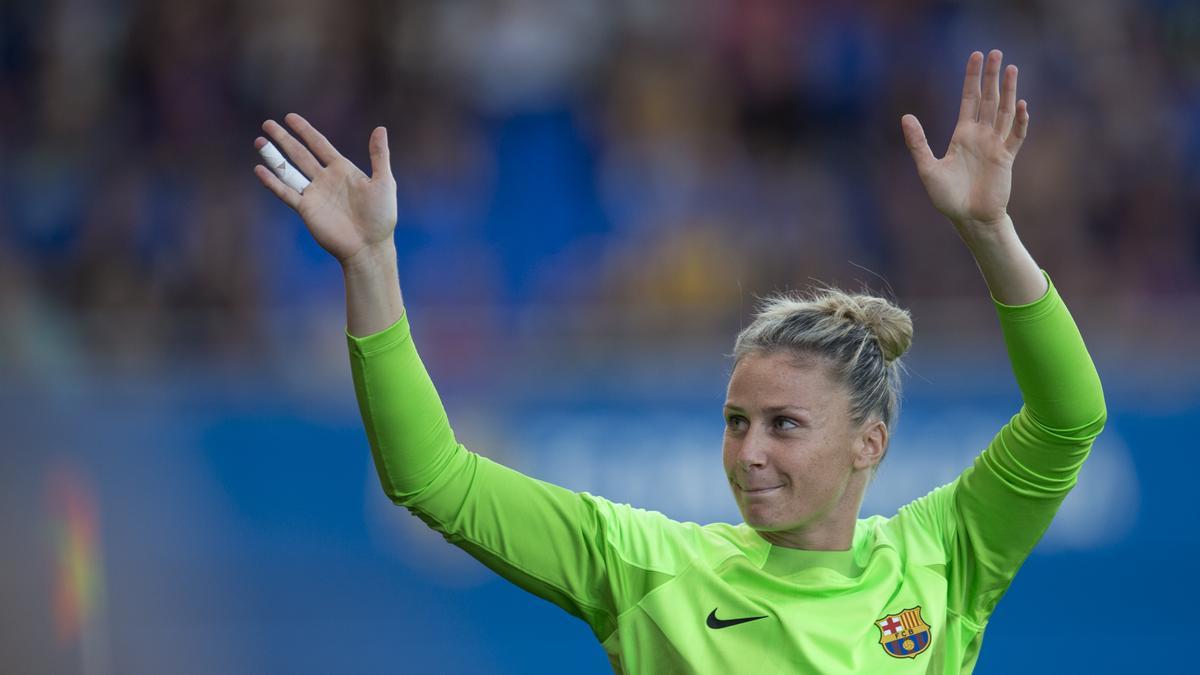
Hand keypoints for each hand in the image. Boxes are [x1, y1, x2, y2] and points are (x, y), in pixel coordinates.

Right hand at [254, 113, 397, 265]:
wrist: (369, 246)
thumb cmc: (381, 216)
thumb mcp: (383, 182)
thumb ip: (379, 155)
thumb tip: (380, 128)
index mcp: (342, 169)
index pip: (319, 144)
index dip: (305, 131)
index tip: (289, 117)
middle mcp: (325, 179)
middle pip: (300, 154)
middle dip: (284, 138)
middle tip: (267, 124)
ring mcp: (314, 194)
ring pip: (289, 170)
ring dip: (274, 156)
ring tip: (259, 141)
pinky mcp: (307, 209)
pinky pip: (286, 192)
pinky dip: (273, 181)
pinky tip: (260, 170)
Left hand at [901, 50, 1028, 237]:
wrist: (968, 218)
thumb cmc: (947, 197)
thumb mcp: (927, 168)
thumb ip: (918, 143)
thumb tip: (906, 117)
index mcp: (962, 135)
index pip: (969, 99)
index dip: (972, 78)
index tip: (976, 57)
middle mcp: (981, 136)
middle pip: (989, 99)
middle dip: (992, 76)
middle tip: (997, 52)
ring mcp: (995, 146)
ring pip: (1004, 112)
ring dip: (1008, 91)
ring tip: (1012, 68)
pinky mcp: (1006, 159)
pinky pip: (1015, 137)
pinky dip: (1019, 122)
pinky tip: (1021, 105)